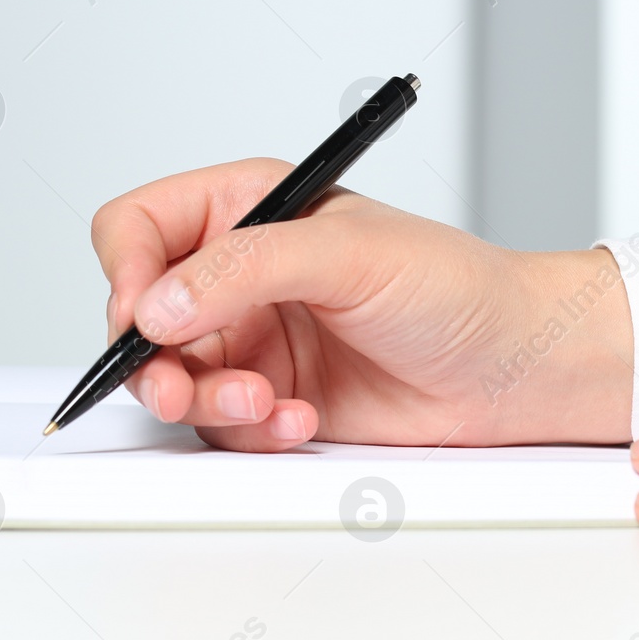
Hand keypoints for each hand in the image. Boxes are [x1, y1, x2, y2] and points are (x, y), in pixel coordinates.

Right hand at [90, 158, 633, 450]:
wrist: (513, 368)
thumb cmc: (456, 287)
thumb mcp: (350, 254)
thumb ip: (246, 267)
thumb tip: (157, 302)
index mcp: (250, 209)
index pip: (141, 228)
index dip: (126, 270)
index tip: (143, 314)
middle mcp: (242, 275)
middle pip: (140, 317)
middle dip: (154, 359)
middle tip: (180, 386)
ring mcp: (255, 340)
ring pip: (172, 380)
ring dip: (204, 400)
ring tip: (262, 402)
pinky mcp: (274, 398)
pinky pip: (222, 426)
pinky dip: (250, 430)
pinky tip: (300, 420)